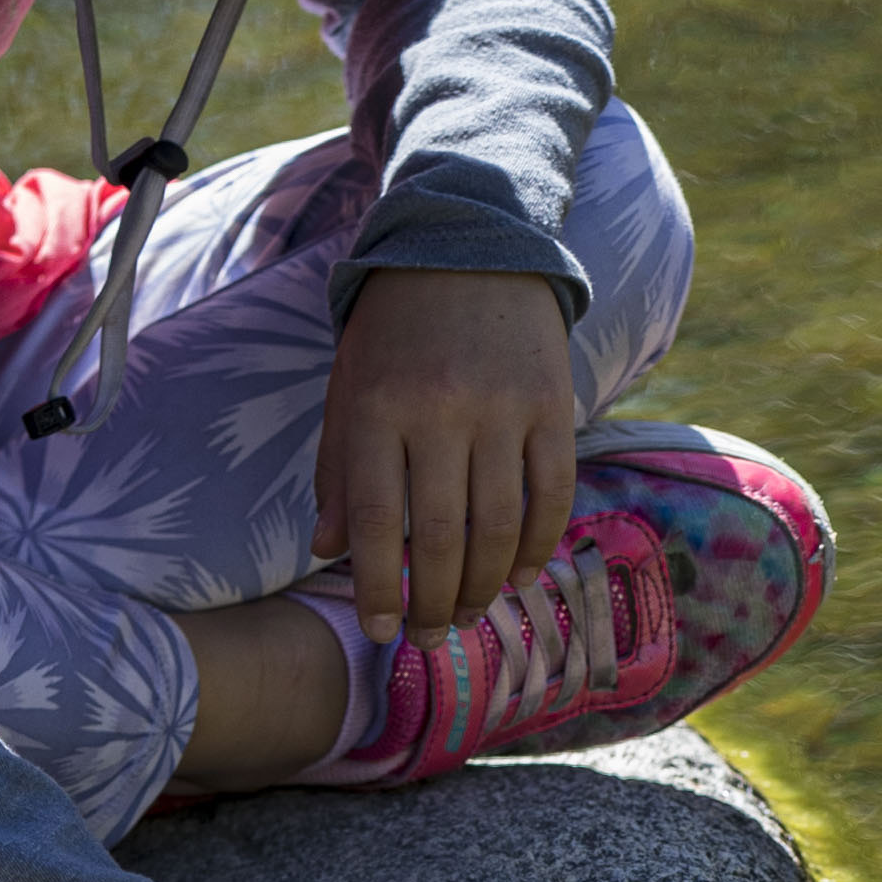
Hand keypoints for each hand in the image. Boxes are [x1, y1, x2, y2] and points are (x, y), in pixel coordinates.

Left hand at [320, 266, 576, 640]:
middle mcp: (441, 410)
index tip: (381, 630)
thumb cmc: (395, 329)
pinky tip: (524, 573)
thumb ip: (339, 469)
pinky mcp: (551, 403)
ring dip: (486, 584)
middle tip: (430, 636)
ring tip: (471, 613)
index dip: (379, 586)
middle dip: (435, 600)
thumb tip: (330, 551)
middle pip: (442, 535)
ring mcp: (502, 408)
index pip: (380, 521)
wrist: (469, 245)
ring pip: (498, 524)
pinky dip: (539, 542)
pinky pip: (551, 491)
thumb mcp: (349, 388)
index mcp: (378, 408)